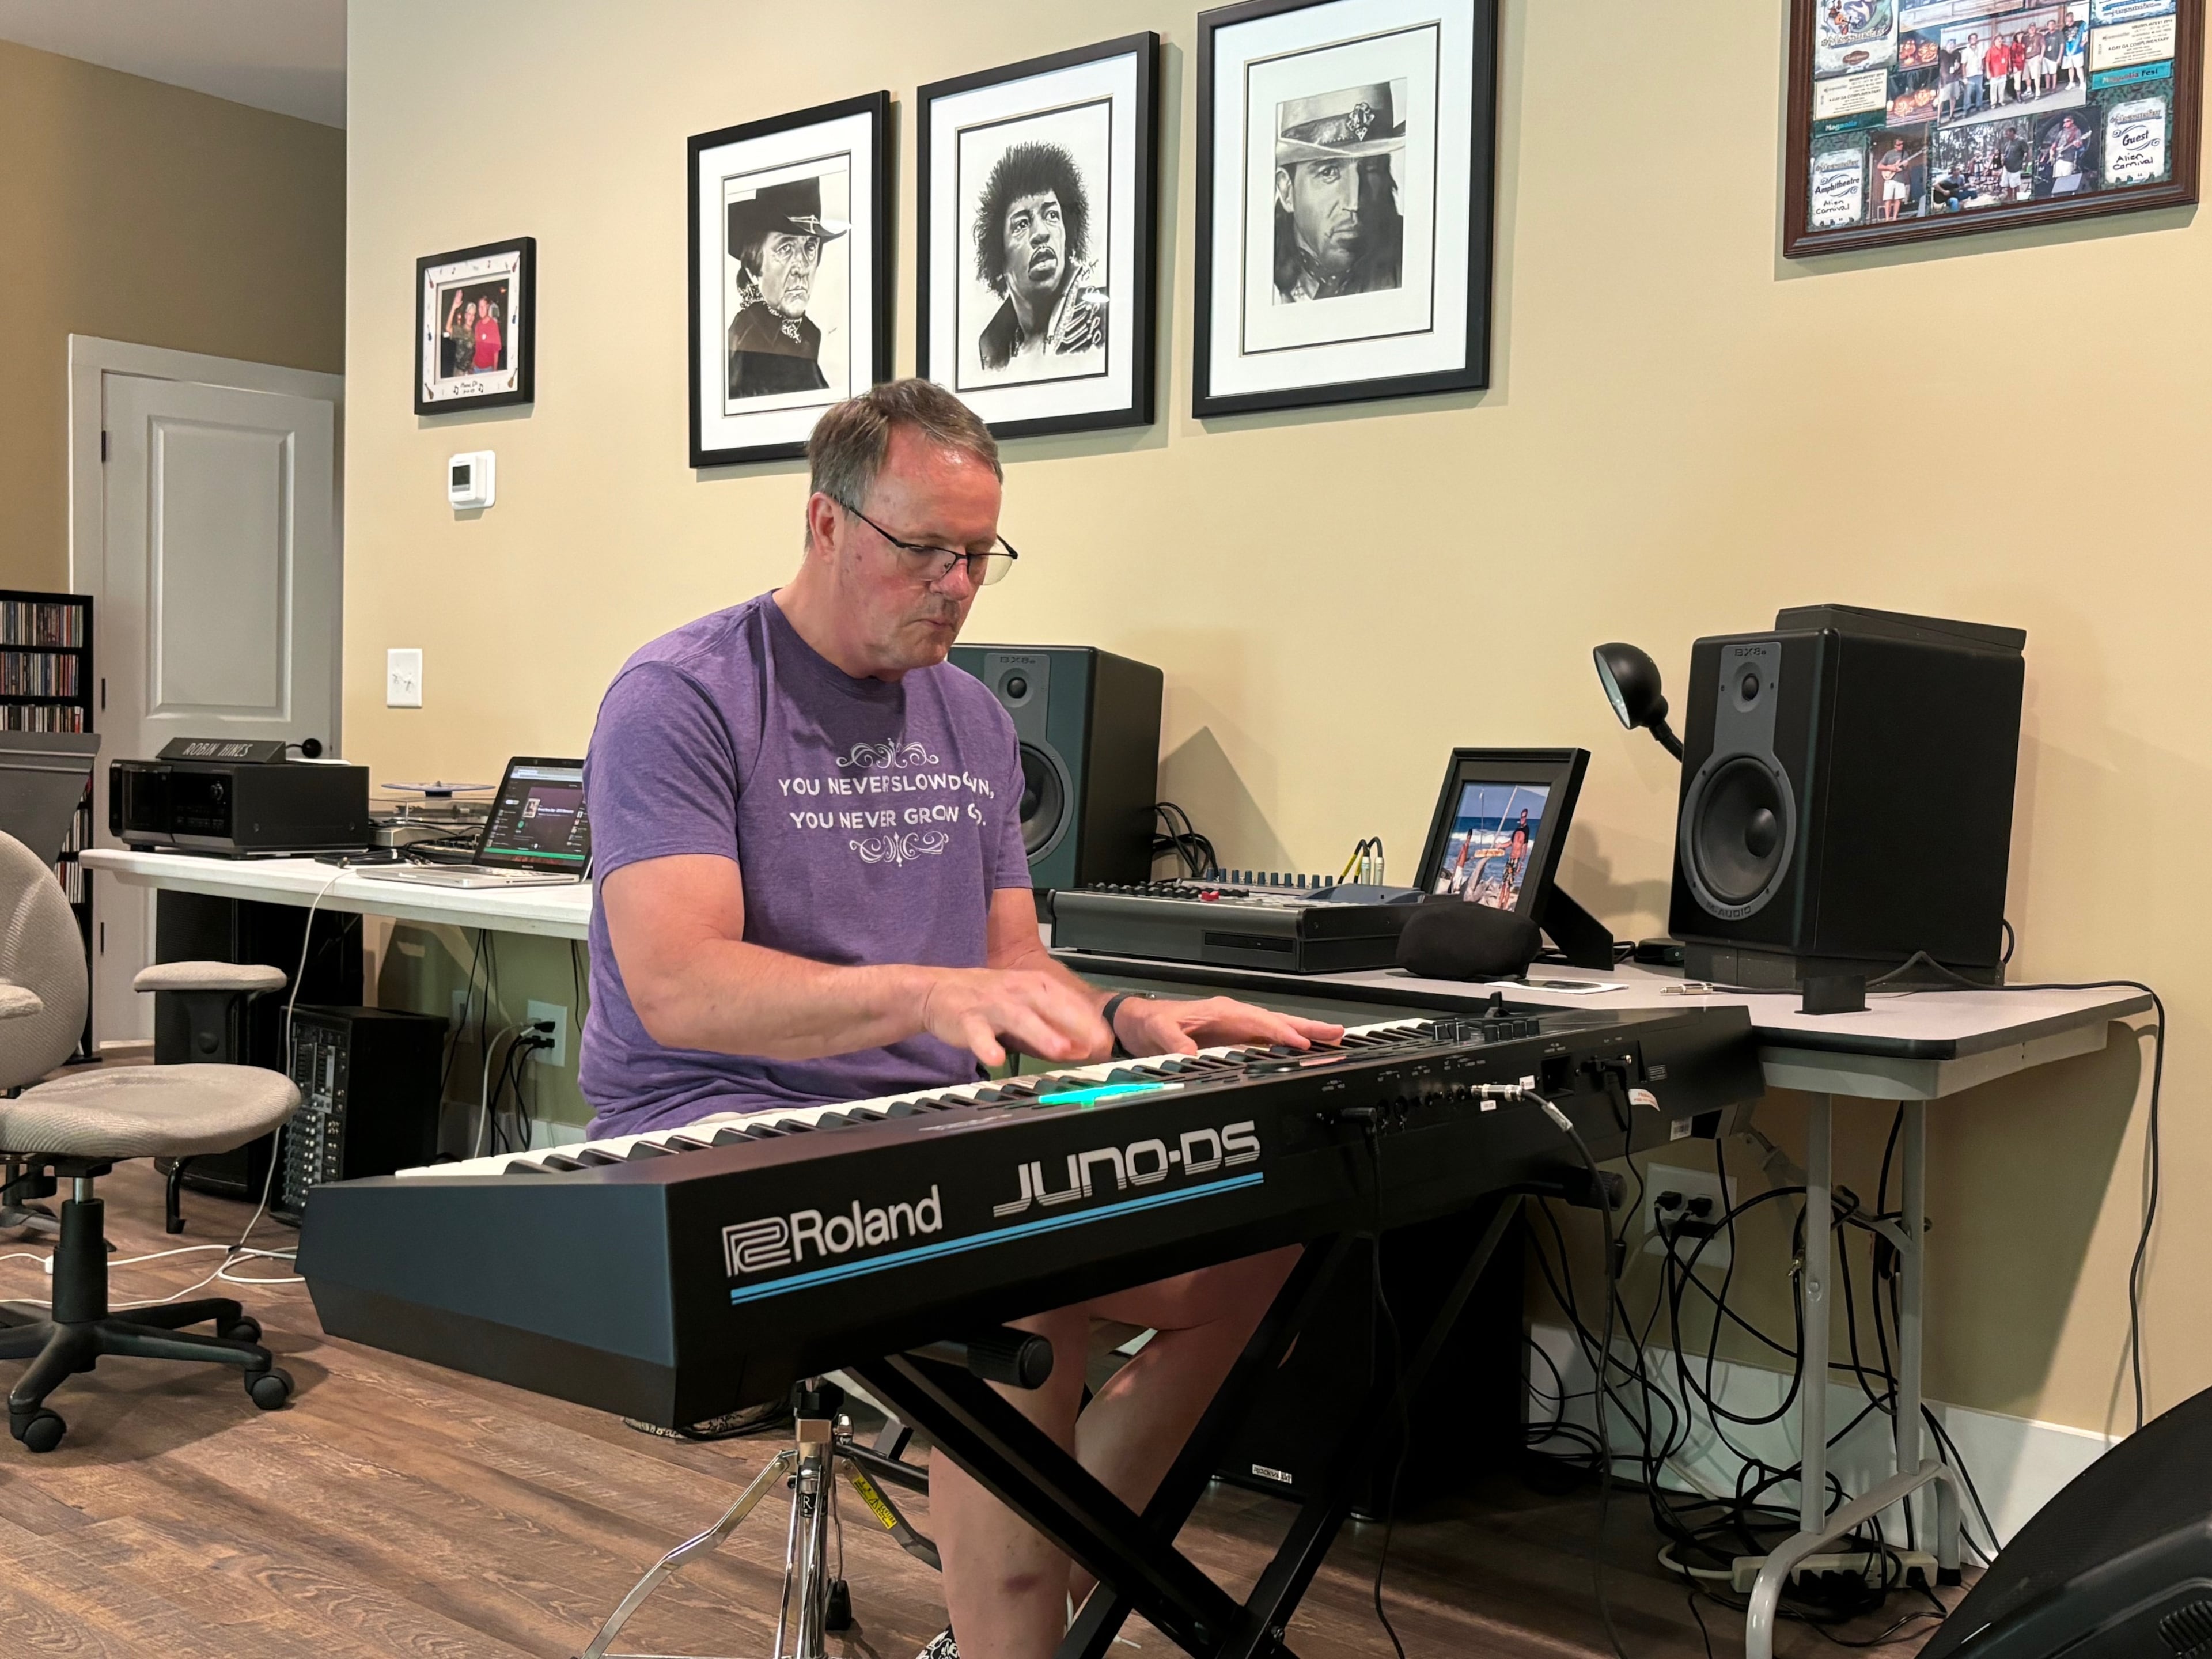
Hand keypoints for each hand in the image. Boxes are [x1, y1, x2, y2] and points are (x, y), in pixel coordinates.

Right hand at [920, 968, 1109, 1068]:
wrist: (936, 991)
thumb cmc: (987, 1001)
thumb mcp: (1025, 1008)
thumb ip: (1054, 1028)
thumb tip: (1086, 1048)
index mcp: (1034, 984)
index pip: (1069, 1000)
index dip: (1090, 1020)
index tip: (1109, 1040)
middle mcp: (1016, 990)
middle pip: (1050, 1005)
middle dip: (1076, 1024)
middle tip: (1098, 1044)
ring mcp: (991, 1004)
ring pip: (1019, 1018)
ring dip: (1041, 1034)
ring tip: (1061, 1050)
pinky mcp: (967, 1019)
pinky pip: (977, 1033)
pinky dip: (986, 1045)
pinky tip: (996, 1058)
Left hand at [1112, 996, 1343, 1060]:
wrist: (1132, 1024)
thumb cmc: (1146, 1022)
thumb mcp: (1158, 1032)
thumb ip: (1176, 1045)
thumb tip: (1194, 1057)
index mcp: (1219, 1012)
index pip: (1257, 1022)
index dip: (1280, 1032)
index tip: (1301, 1043)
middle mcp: (1231, 1018)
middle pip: (1276, 1022)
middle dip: (1308, 1028)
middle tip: (1338, 1035)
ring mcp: (1234, 1029)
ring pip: (1275, 1031)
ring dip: (1303, 1036)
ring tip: (1333, 1042)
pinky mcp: (1232, 1041)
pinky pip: (1265, 1042)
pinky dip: (1286, 1045)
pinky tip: (1302, 1053)